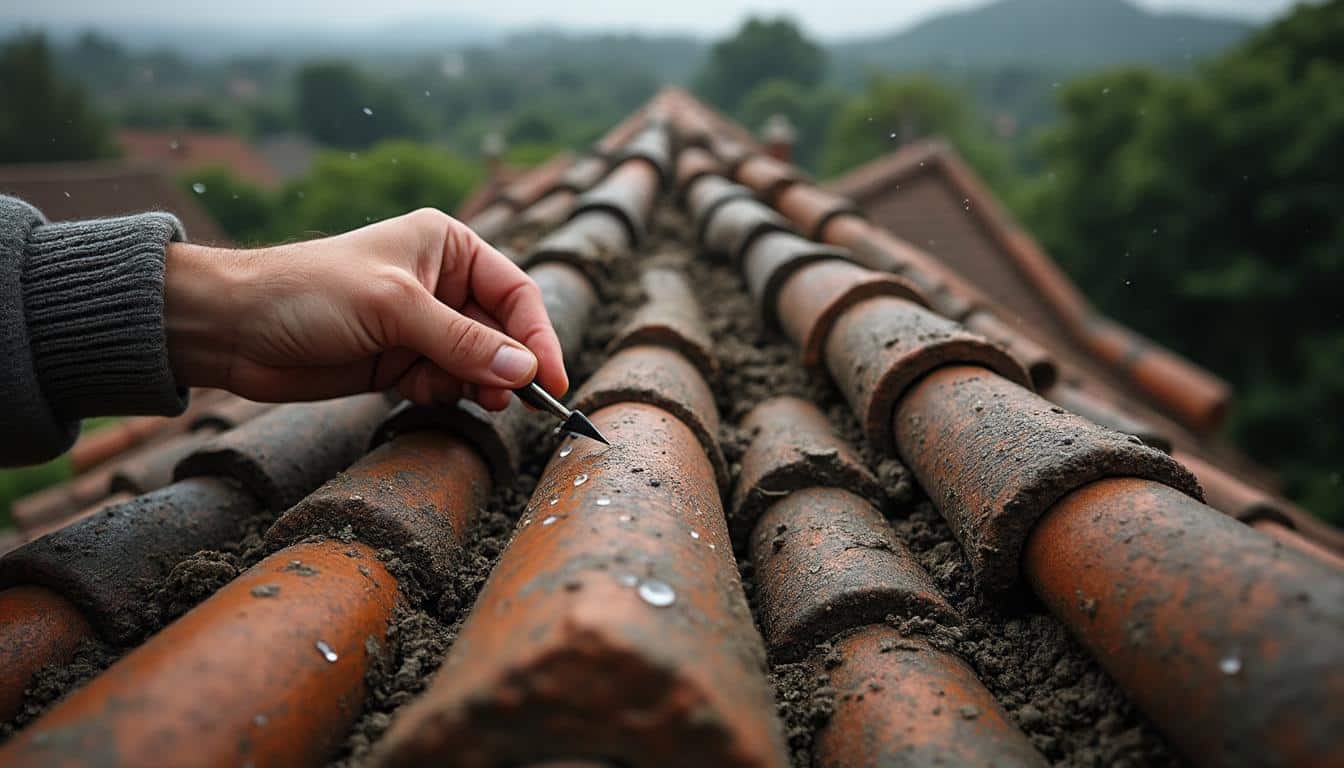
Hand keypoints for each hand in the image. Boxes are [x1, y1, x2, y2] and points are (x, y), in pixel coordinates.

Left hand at [164, 208, 566, 409]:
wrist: (233, 328)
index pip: (514, 292)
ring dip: (478, 384)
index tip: (551, 377)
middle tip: (518, 401)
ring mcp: (420, 325)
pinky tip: (422, 392)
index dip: (537, 334)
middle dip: (508, 365)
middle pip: (501, 331)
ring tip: (474, 398)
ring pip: (477, 362)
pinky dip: (446, 393)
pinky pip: (446, 382)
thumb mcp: (394, 309)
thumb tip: (524, 370)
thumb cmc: (308, 293)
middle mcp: (440, 283)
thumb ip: (461, 341)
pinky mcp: (400, 361)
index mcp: (446, 246)